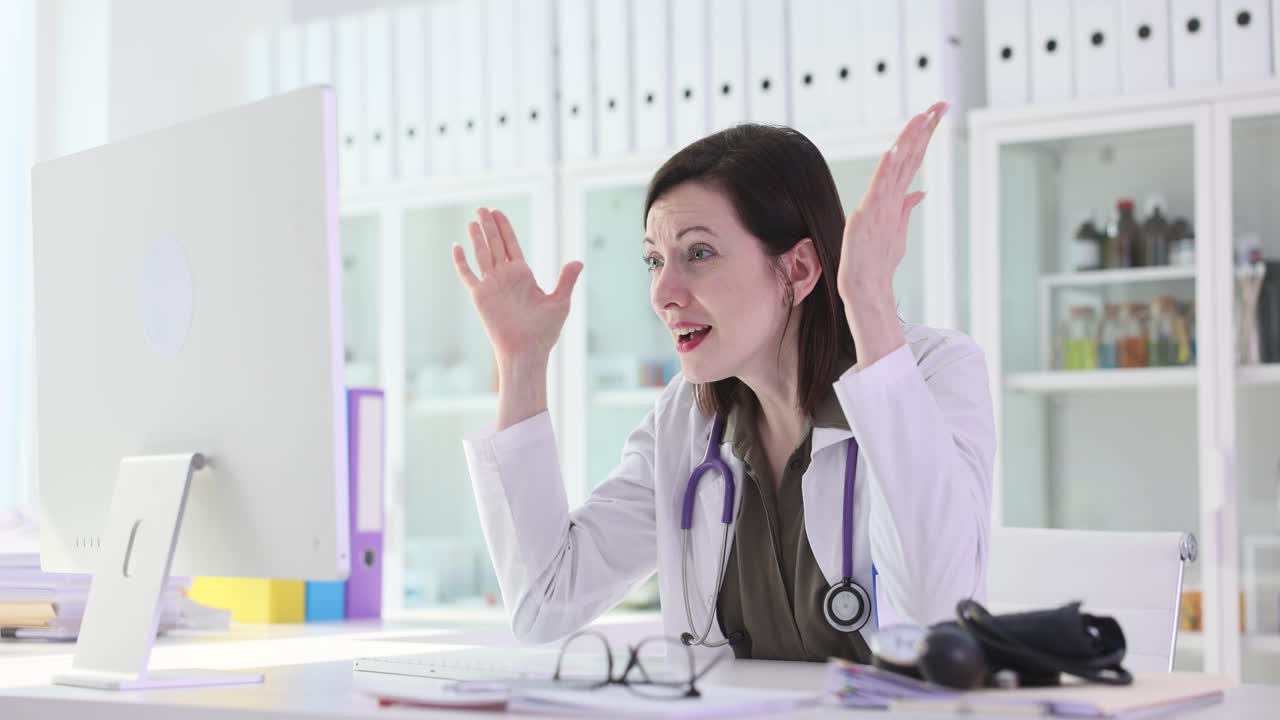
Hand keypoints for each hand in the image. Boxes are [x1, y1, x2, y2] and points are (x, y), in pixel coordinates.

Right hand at [452, 208, 582, 365]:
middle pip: (495, 245)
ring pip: (482, 255)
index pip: (512, 245)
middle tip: (482, 208)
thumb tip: (578, 260)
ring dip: (477, 237)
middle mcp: (505, 277)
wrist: (527, 351)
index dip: (505, 228)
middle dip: (489, 226)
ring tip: (473, 220)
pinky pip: (467, 275)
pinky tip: (457, 246)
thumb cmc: (544, 331)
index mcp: (523, 274)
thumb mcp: (560, 302)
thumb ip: (566, 280)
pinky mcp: (480, 297)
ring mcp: (491, 285)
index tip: (498, 212)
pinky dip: (461, 261)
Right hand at [837, 101, 946, 365]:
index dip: (924, 134)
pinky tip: (894, 151)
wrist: (864, 287)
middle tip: (939, 104)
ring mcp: (876, 204)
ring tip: (922, 117)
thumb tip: (920, 191)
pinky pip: (879, 189)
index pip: (911, 157)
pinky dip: (887, 169)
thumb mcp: (897, 231)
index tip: (938, 111)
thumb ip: (905, 208)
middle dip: (923, 128)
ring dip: (908, 140)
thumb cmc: (875, 262)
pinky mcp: (867, 216)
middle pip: (906, 154)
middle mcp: (884, 194)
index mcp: (892, 196)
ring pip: (895, 165)